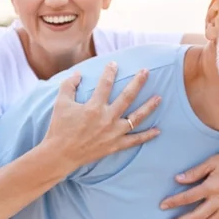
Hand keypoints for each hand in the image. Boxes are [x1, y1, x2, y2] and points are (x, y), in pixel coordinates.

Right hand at [42, 62, 161, 171]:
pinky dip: (147, 136)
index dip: (110, 72)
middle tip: (146, 71)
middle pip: (127, 97)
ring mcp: (113, 133)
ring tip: (159, 97)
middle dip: (138, 82)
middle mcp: (107, 118)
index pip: (105, 84)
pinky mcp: (115, 145)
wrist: (60, 155)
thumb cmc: (60, 128)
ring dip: (149, 107)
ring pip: (136, 118)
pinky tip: (158, 130)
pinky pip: (135, 140)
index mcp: (94, 107)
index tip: (114, 63)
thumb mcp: (61, 103)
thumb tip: (78, 73)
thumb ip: (69, 86)